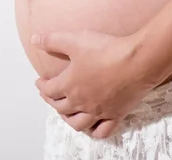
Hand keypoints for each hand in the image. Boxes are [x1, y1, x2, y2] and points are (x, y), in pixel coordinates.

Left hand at [31, 30, 160, 138]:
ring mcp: (99, 111)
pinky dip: (94, 131)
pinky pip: (102, 131)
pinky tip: (93, 125)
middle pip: (61, 108)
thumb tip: (35, 40)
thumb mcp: (74, 40)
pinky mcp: (116, 114)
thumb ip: (52, 40)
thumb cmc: (106, 50)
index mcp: (69, 85)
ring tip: (66, 112)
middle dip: (52, 101)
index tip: (39, 82)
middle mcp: (82, 102)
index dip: (41, 86)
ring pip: (78, 123)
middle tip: (49, 95)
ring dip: (69, 119)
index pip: (49, 90)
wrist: (137, 61)